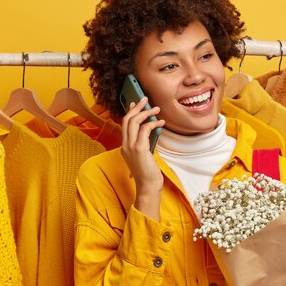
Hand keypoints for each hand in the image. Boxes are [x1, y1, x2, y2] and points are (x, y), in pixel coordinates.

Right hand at [121, 97, 165, 219]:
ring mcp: (130, 147)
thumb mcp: (144, 156)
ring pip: (134, 121)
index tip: (135, 103)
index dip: (130, 112)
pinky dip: (153, 123)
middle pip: (127, 119)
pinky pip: (145, 129)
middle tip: (145, 99)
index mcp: (124, 147)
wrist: (148, 186)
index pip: (124, 125)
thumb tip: (151, 129)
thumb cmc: (148, 173)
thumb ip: (144, 143)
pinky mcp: (139, 149)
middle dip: (136, 107)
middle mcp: (125, 145)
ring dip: (146, 112)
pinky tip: (161, 122)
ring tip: (156, 108)